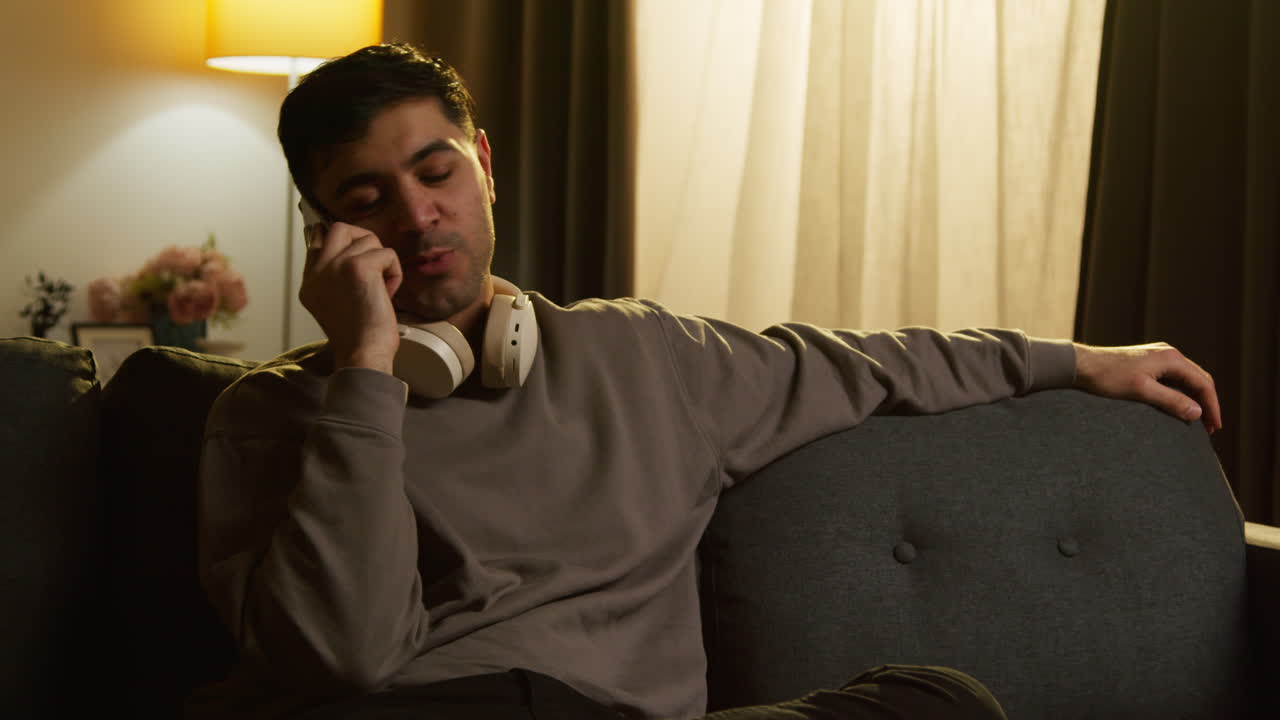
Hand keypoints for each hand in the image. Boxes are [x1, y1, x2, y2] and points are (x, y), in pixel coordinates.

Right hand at [299, 222, 402, 374]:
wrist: (362, 353)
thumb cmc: (356, 336)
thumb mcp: (333, 305)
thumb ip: (333, 279)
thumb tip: (349, 254)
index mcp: (310, 282)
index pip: (317, 240)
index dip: (339, 239)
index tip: (352, 248)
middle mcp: (318, 271)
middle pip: (340, 228)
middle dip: (363, 239)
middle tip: (374, 263)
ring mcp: (336, 266)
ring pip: (368, 239)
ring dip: (383, 261)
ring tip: (381, 287)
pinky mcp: (359, 267)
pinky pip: (387, 253)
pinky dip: (395, 273)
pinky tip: (389, 293)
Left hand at [1073, 342, 1221, 433]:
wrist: (1082, 364)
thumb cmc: (1109, 377)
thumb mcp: (1142, 391)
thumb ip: (1171, 401)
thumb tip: (1198, 412)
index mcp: (1171, 358)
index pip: (1203, 383)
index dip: (1212, 406)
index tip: (1215, 427)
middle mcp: (1169, 354)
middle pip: (1198, 380)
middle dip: (1207, 403)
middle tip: (1211, 428)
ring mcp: (1159, 358)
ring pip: (1186, 380)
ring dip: (1194, 399)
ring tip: (1198, 421)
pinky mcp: (1149, 364)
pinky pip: (1173, 379)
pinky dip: (1181, 394)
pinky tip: (1179, 407)